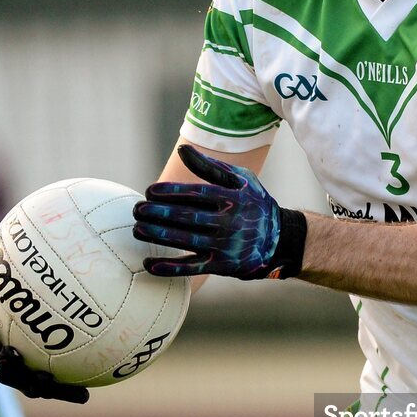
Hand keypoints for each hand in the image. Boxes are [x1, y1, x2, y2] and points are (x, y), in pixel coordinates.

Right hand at [0, 260, 88, 401]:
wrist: (42, 348)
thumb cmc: (20, 318)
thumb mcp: (10, 300)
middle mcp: (12, 368)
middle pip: (2, 371)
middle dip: (3, 365)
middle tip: (8, 354)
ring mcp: (31, 380)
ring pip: (31, 386)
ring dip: (36, 384)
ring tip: (45, 378)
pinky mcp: (54, 388)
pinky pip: (63, 391)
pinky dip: (71, 394)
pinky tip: (85, 395)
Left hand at [132, 144, 306, 278]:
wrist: (279, 240)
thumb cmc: (254, 204)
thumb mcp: (241, 180)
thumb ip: (211, 166)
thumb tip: (182, 149)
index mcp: (232, 199)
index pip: (195, 194)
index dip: (169, 192)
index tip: (149, 191)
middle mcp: (228, 222)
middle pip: (186, 217)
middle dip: (157, 213)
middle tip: (137, 210)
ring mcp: (224, 246)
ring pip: (185, 240)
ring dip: (158, 235)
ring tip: (138, 229)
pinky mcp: (222, 266)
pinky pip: (192, 268)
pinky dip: (170, 267)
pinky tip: (150, 264)